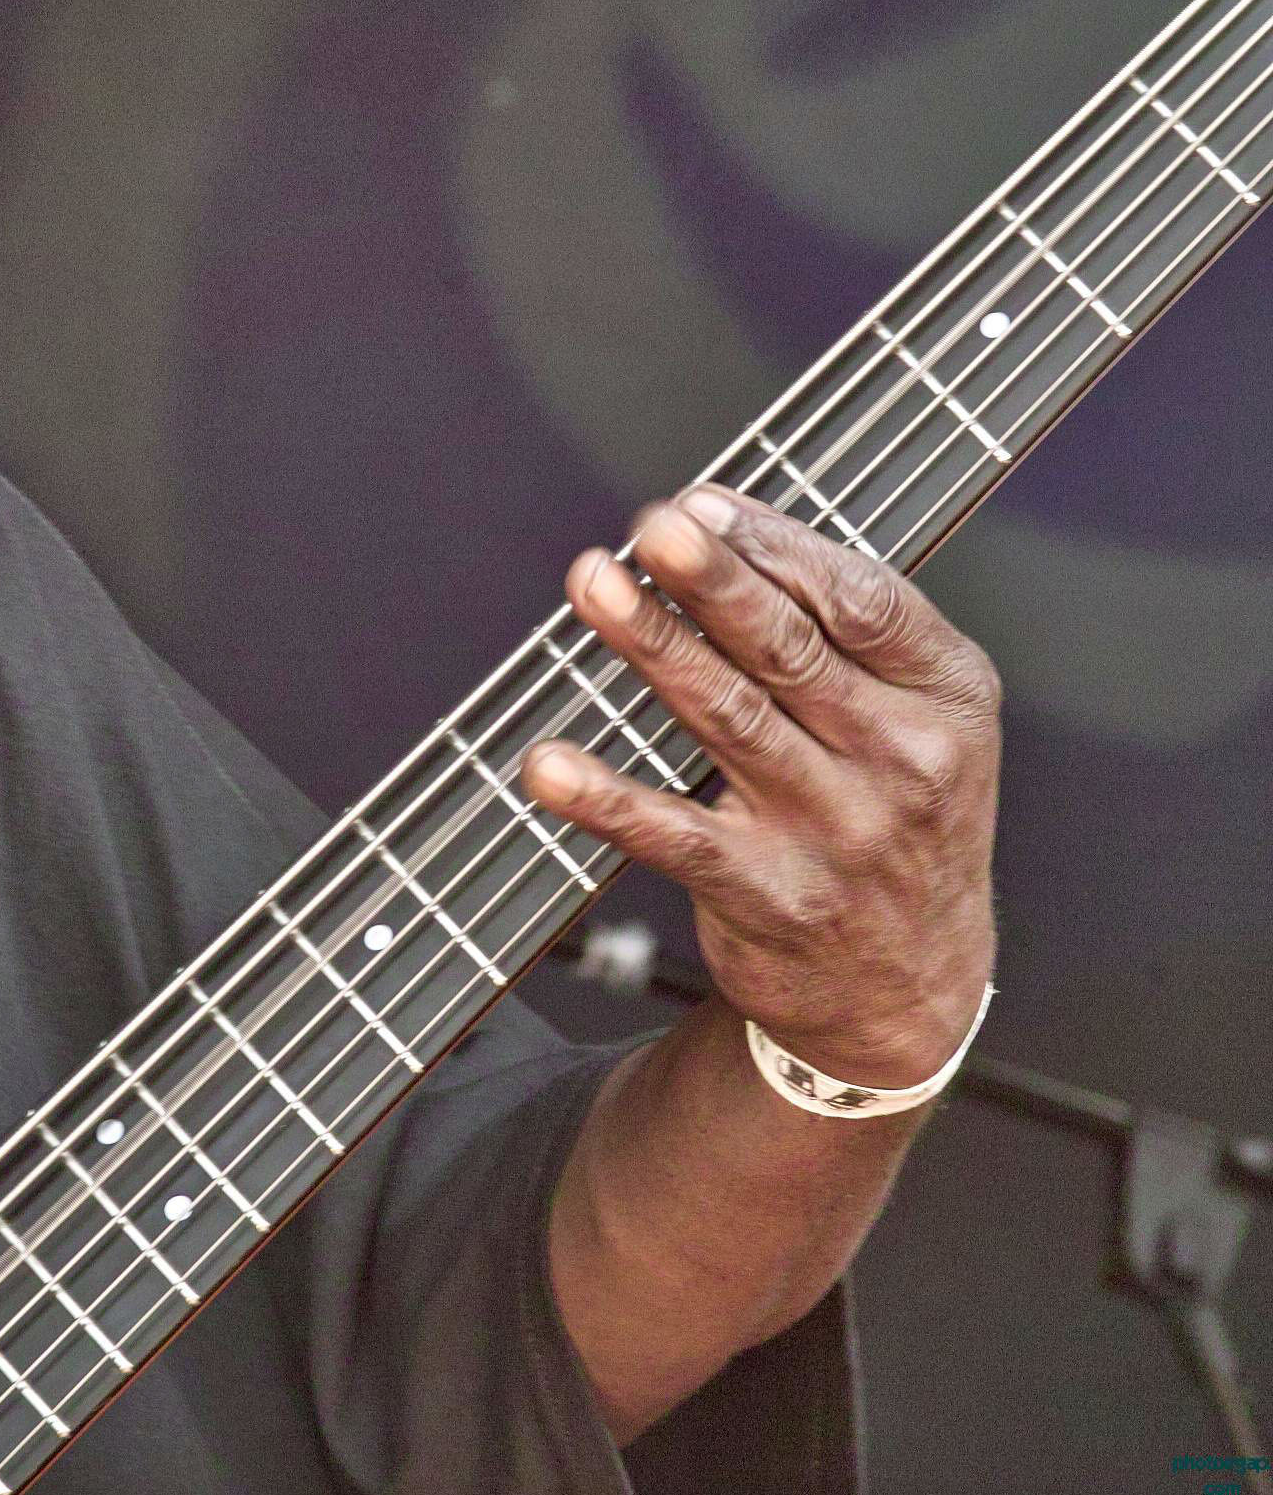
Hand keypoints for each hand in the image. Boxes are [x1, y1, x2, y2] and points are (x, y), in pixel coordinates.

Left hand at [523, 484, 1000, 1088]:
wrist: (909, 989)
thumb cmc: (896, 819)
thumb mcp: (919, 719)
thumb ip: (840, 631)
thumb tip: (718, 527)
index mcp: (946, 697)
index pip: (862, 600)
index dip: (776, 547)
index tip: (700, 505)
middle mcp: (901, 759)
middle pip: (790, 650)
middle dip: (713, 582)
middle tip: (653, 528)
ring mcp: (836, 830)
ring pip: (729, 719)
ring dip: (654, 647)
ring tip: (595, 587)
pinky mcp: (769, 893)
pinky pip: (673, 835)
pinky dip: (606, 798)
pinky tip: (548, 765)